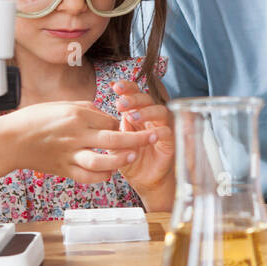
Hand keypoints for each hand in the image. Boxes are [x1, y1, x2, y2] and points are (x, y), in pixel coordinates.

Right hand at [0, 101, 152, 184]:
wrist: (10, 141)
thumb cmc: (33, 119)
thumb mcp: (60, 105)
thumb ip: (85, 108)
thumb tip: (103, 114)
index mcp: (76, 116)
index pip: (109, 119)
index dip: (122, 123)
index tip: (128, 124)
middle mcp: (76, 135)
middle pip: (113, 138)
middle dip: (137, 138)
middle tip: (152, 137)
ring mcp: (70, 154)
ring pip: (102, 161)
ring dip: (120, 160)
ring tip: (132, 156)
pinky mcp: (64, 169)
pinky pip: (87, 177)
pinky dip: (101, 177)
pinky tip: (110, 173)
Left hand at [111, 80, 174, 195]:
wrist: (142, 178)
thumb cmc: (127, 158)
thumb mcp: (114, 143)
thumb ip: (109, 130)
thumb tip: (96, 116)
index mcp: (135, 113)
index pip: (133, 94)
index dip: (127, 88)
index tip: (114, 87)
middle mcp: (149, 117)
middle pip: (146, 99)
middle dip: (134, 98)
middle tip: (120, 104)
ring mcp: (161, 127)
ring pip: (160, 111)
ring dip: (147, 112)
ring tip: (132, 117)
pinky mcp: (170, 141)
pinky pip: (168, 131)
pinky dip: (160, 131)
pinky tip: (152, 134)